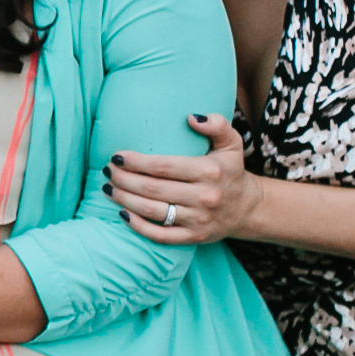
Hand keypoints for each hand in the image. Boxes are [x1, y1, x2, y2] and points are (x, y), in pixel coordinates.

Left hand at [103, 114, 259, 243]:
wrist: (247, 208)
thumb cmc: (229, 170)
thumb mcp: (231, 143)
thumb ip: (216, 124)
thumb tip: (191, 117)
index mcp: (210, 171)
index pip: (163, 166)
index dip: (136, 162)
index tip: (116, 156)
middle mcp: (204, 197)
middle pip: (153, 189)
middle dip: (124, 180)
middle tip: (107, 171)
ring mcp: (199, 220)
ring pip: (153, 211)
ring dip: (125, 200)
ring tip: (108, 189)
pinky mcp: (194, 238)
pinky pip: (160, 235)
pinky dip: (138, 226)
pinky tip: (122, 213)